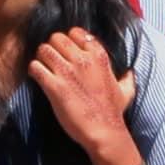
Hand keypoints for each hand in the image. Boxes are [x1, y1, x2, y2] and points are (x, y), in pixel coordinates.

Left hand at [21, 25, 143, 164]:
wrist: (104, 132)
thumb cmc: (113, 113)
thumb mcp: (125, 91)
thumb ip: (127, 78)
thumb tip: (130, 73)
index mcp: (99, 56)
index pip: (76, 32)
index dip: (68, 41)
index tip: (66, 52)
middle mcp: (83, 60)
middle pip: (56, 38)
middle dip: (52, 47)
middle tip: (51, 61)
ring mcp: (68, 72)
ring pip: (44, 49)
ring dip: (41, 58)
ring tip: (43, 68)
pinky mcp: (54, 86)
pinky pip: (35, 67)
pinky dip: (33, 71)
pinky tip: (38, 78)